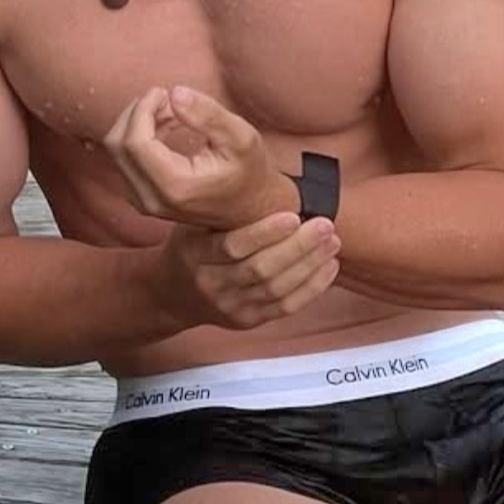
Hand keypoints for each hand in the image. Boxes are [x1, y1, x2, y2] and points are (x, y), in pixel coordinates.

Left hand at [104, 86, 295, 229]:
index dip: (143, 109)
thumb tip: (175, 93)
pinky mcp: (139, 198)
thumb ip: (208, 114)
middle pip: (117, 145)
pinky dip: (137, 135)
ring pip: (115, 152)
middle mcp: (152, 199)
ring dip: (137, 123)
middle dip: (137, 113)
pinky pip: (123, 160)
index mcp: (175, 186)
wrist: (249, 210)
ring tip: (172, 113)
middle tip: (167, 99)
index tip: (164, 92)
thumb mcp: (241, 138)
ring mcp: (142, 202)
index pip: (134, 142)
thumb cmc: (249, 173)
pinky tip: (165, 127)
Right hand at [156, 210, 340, 330]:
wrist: (171, 292)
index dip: (265, 233)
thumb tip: (269, 182)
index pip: (233, 247)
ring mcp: (230, 307)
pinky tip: (329, 267)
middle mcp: (212, 284)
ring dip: (310, 265)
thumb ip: (223, 210)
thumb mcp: (193, 223)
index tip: (293, 215)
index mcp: (195, 255)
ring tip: (331, 242)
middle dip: (298, 247)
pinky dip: (312, 287)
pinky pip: (285, 307)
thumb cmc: (191, 245)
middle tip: (324, 225)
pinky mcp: (247, 321)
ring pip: (277, 289)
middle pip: (261, 270)